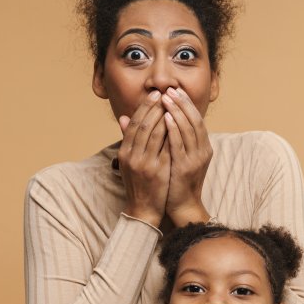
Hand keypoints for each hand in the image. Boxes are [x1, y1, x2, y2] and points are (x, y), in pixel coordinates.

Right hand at [117, 90, 169, 226]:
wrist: (142, 210)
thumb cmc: (138, 184)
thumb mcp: (128, 162)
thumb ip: (128, 139)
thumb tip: (123, 118)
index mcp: (124, 152)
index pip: (134, 123)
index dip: (144, 107)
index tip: (155, 95)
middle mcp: (132, 156)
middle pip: (143, 125)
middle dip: (155, 107)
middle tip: (165, 93)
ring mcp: (144, 164)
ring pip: (154, 133)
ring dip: (164, 116)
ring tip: (173, 103)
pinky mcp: (156, 171)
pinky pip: (165, 148)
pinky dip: (171, 134)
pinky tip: (179, 124)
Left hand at [161, 87, 211, 225]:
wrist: (183, 206)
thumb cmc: (178, 182)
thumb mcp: (179, 157)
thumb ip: (174, 139)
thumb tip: (165, 121)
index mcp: (203, 148)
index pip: (197, 120)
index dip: (187, 104)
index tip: (176, 91)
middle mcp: (203, 151)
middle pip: (194, 120)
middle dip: (182, 103)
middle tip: (170, 89)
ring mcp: (196, 159)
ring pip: (187, 128)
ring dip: (176, 111)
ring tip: (166, 98)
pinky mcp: (185, 167)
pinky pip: (179, 143)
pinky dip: (173, 128)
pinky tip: (165, 117)